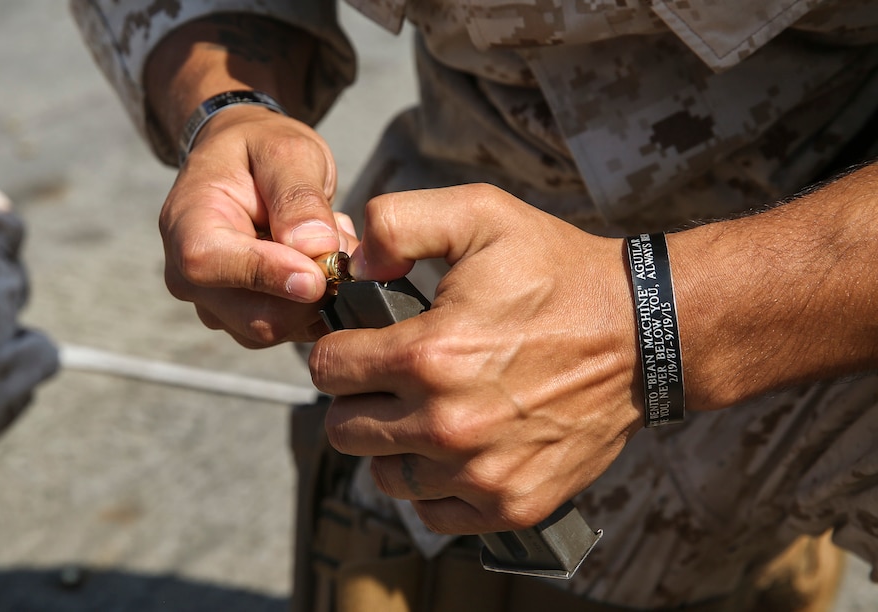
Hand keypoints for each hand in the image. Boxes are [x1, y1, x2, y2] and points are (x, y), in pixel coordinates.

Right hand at [159, 106, 355, 346]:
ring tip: (328, 239)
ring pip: (278, 329)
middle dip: (311, 292)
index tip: (317, 273)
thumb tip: (313, 245)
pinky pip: (292, 329)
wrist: (248, 167)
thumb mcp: (286, 152)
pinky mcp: (246, 322)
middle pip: (252, 316)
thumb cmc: (260, 152)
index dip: (266, 274)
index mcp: (186, 224)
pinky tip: (321, 261)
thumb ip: (298, 196)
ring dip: (320, 295)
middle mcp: (189, 278)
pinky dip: (319, 302)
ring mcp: (217, 307)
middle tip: (343, 240)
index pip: (209, 264)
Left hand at [309, 184, 642, 533]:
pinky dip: (435, 487)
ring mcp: (480, 473)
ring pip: (384, 475)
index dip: (340, 349)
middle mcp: (447, 423)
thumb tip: (355, 265)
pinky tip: (456, 451)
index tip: (364, 343)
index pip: (329, 369)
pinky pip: (432, 513)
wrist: (645, 335)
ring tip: (427, 412)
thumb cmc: (560, 274)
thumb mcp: (481, 214)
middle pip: (345, 428)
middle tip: (393, 377)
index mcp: (429, 354)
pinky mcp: (511, 505)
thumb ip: (399, 222)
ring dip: (394, 446)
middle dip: (359, 398)